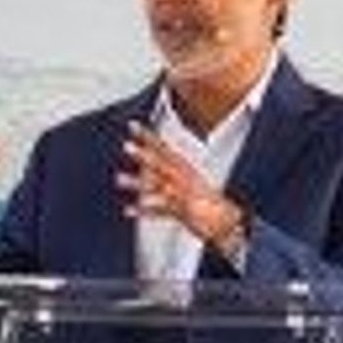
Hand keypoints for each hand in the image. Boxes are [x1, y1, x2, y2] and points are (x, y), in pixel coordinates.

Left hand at [117, 126, 242, 252]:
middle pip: (160, 163)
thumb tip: (143, 161)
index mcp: (182, 166)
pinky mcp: (182, 213)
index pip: (163, 147)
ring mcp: (181, 194)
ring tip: (119, 179)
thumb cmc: (203, 197)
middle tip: (126, 146)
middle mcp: (181, 177)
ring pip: (157, 186)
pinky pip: (160, 211)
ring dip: (138, 182)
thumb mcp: (185, 177)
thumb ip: (164, 168)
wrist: (224, 218)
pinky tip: (127, 210)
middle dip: (144, 155)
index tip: (132, 124)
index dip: (147, 135)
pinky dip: (144, 211)